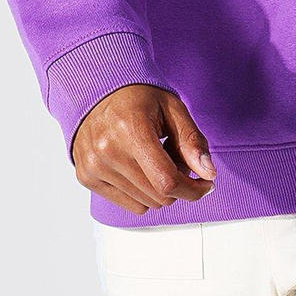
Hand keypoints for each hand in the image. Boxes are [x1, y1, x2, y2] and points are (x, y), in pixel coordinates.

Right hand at [72, 84, 216, 214]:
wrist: (99, 91)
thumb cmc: (139, 97)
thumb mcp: (173, 108)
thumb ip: (192, 141)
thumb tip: (209, 173)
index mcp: (130, 130)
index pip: (166, 180)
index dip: (193, 189)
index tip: (207, 183)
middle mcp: (107, 151)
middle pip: (159, 196)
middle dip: (180, 184)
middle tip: (179, 159)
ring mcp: (94, 167)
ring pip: (146, 203)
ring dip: (161, 188)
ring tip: (158, 159)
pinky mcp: (87, 177)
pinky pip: (130, 205)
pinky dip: (144, 193)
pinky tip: (142, 167)